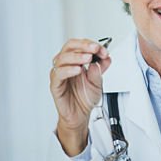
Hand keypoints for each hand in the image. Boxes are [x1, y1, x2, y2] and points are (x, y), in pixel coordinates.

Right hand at [50, 38, 111, 155]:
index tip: (103, 50)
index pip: (80, 45)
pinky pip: (58, 74)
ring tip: (87, 58)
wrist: (80, 115)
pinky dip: (68, 70)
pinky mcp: (55, 85)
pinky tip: (78, 69)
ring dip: (76, 56)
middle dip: (83, 45)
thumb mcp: (98, 82)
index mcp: (75, 61)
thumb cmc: (85, 98)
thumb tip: (104, 58)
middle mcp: (66, 65)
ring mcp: (59, 74)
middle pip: (69, 46)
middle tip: (94, 48)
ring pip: (62, 58)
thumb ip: (100, 70)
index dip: (92, 45)